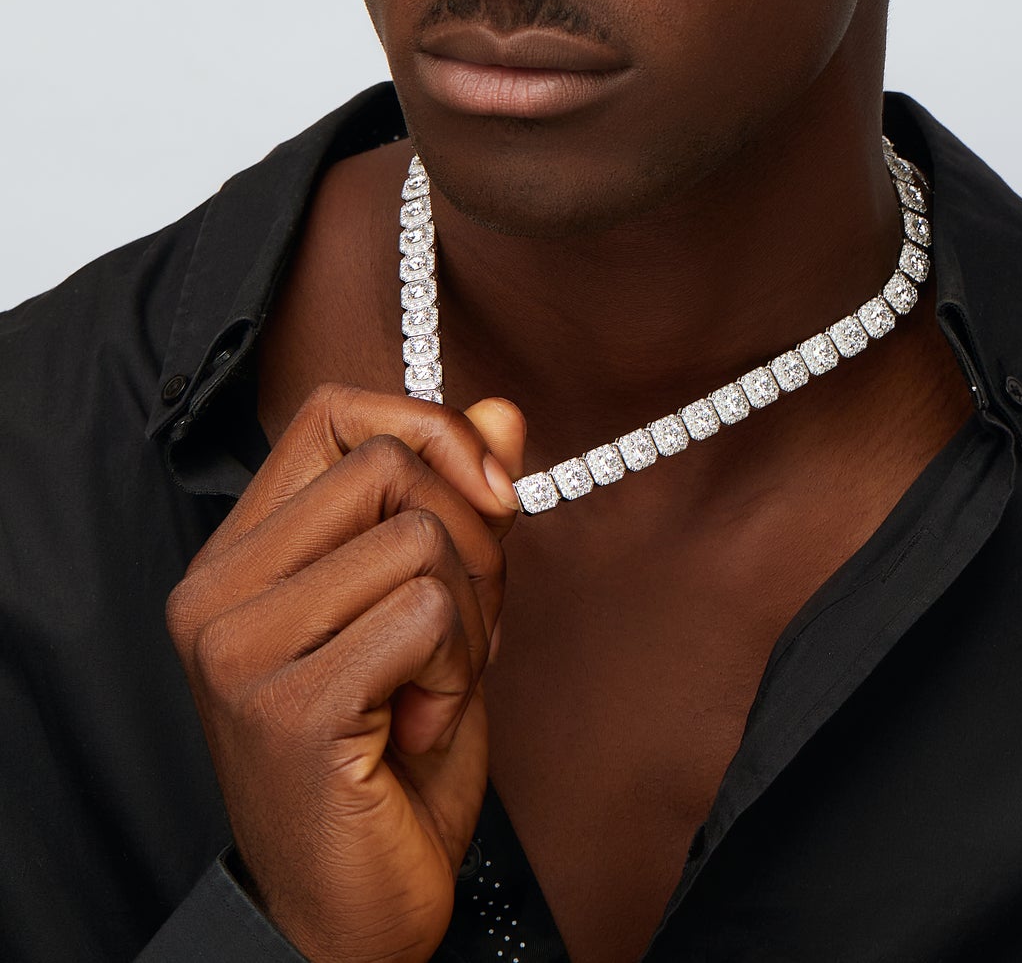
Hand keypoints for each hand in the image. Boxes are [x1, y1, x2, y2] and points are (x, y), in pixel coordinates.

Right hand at [166, 383, 524, 962]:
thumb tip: (501, 413)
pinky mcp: (289, 706)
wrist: (353, 910)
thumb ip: (460, 505)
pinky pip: (430, 615)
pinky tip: (416, 727)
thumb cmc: (390, 758)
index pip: (333, 412)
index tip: (489, 488)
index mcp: (241, 554)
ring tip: (430, 688)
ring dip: (469, 620)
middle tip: (458, 631)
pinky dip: (458, 669)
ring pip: (421, 540)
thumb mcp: (439, 608)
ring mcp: (242, 650)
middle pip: (390, 466)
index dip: (428, 429)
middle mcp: (217, 592)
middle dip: (470, 537)